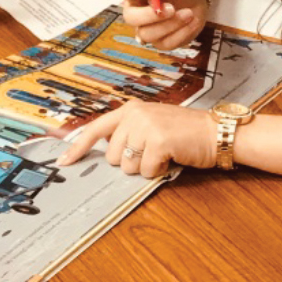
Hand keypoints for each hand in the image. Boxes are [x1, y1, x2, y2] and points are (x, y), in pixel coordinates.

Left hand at [56, 101, 215, 177]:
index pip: (96, 129)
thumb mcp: (153, 124)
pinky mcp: (158, 141)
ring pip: (127, 166)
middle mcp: (135, 115)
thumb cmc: (187, 133)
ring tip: (164, 153)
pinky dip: (159, 170)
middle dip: (131, 162)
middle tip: (153, 152)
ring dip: (145, 167)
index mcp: (132, 109)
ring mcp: (146, 127)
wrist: (217, 132)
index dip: (79, 147)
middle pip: (112, 156)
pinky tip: (172, 157)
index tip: (65, 161)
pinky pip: (146, 171)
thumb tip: (107, 154)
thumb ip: (130, 133)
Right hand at [119, 0, 208, 50]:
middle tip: (171, 8)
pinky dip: (181, 33)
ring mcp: (147, 30)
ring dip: (169, 25)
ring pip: (147, 34)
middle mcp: (136, 13)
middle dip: (150, 14)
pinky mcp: (161, 42)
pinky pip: (166, 43)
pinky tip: (192, 21)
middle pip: (130, 17)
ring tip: (188, 13)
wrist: (194, 0)